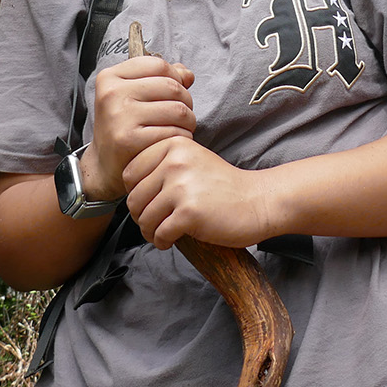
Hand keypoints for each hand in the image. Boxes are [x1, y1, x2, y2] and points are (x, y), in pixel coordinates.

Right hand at [85, 54, 195, 201]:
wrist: (104, 165)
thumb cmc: (125, 126)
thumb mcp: (134, 95)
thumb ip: (161, 78)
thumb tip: (187, 74)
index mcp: (110, 77)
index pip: (159, 65)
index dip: (175, 77)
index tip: (173, 92)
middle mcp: (112, 93)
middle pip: (172, 86)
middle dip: (186, 101)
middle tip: (180, 115)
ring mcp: (120, 117)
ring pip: (178, 110)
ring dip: (188, 121)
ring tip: (178, 128)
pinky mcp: (130, 140)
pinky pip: (174, 133)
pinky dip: (181, 138)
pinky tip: (170, 143)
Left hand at [124, 136, 276, 248]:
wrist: (257, 202)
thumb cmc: (223, 186)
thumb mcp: (191, 160)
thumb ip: (162, 165)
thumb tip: (128, 189)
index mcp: (173, 145)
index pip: (129, 172)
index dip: (134, 193)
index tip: (149, 203)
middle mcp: (175, 162)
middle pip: (134, 197)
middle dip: (140, 216)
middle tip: (155, 223)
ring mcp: (182, 187)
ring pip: (144, 217)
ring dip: (150, 232)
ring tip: (163, 233)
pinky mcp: (189, 212)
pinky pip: (159, 233)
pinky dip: (162, 242)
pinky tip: (171, 241)